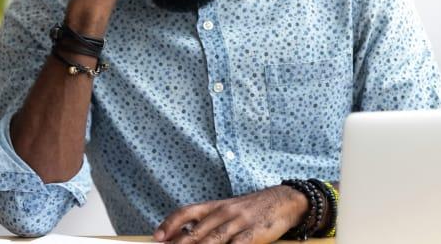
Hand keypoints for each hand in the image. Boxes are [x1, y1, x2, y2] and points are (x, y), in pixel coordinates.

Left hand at [154, 185, 307, 243]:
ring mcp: (238, 223)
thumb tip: (184, 235)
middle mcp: (224, 212)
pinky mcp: (253, 234)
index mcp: (215, 206)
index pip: (187, 212)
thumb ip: (209, 222)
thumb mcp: (228, 210)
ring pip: (212, 241)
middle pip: (196, 232)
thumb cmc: (252, 209)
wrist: (283, 201)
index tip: (157, 237)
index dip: (170, 224)